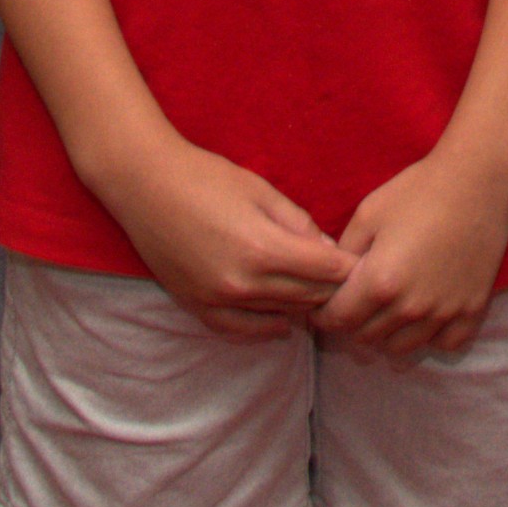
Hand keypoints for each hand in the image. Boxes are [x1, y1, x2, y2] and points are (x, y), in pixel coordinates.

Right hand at [96, 136, 351, 338]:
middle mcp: (243, 283)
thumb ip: (298, 223)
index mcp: (264, 249)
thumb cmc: (205, 177)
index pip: (325, 272)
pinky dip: (266, 327)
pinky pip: (241, 329)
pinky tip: (283, 323)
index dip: (349, 268)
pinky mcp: (198, 306)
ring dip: (303, 306)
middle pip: (307, 297)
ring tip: (321, 296)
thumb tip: (329, 251)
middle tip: (348, 281)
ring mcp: (218, 299)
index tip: (362, 263)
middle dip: (331, 289)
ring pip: (280, 314)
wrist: (145, 184)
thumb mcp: (261, 190)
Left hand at [322, 140, 507, 355]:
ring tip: (386, 312)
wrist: (477, 181)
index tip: (322, 307)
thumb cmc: (418, 191)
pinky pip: (443, 344)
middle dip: (352, 324)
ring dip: (386, 334)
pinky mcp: (472, 310)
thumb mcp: (367, 215)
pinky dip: (429, 337)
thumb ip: (343, 255)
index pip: (339, 321)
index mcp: (380, 283)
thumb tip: (332, 282)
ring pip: (401, 349)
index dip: (323, 316)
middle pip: (367, 338)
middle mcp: (411, 307)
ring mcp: (444, 313)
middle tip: (354, 305)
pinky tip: (425, 316)